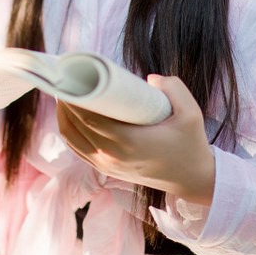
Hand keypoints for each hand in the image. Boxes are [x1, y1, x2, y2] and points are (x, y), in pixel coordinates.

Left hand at [57, 75, 214, 204]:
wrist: (191, 179)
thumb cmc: (190, 144)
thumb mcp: (191, 113)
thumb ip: (173, 88)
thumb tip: (149, 78)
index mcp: (128, 141)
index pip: (89, 117)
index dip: (74, 96)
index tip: (71, 75)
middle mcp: (111, 156)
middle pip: (75, 125)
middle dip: (66, 100)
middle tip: (66, 76)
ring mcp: (106, 165)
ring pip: (71, 137)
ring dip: (64, 114)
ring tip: (66, 91)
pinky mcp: (105, 170)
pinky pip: (77, 148)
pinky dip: (69, 130)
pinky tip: (70, 113)